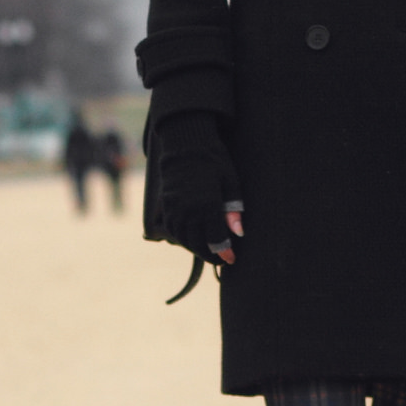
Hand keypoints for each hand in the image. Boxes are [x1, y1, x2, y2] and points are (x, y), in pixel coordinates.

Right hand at [155, 113, 244, 263]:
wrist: (185, 144)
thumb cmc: (214, 160)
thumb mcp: (230, 182)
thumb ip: (233, 210)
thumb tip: (239, 233)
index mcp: (207, 205)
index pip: (216, 238)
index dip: (224, 252)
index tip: (231, 260)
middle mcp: (188, 210)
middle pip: (198, 243)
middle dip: (210, 254)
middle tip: (221, 259)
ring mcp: (174, 208)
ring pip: (184, 239)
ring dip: (195, 248)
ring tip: (208, 250)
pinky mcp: (166, 205)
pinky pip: (173, 229)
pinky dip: (182, 238)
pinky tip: (192, 238)